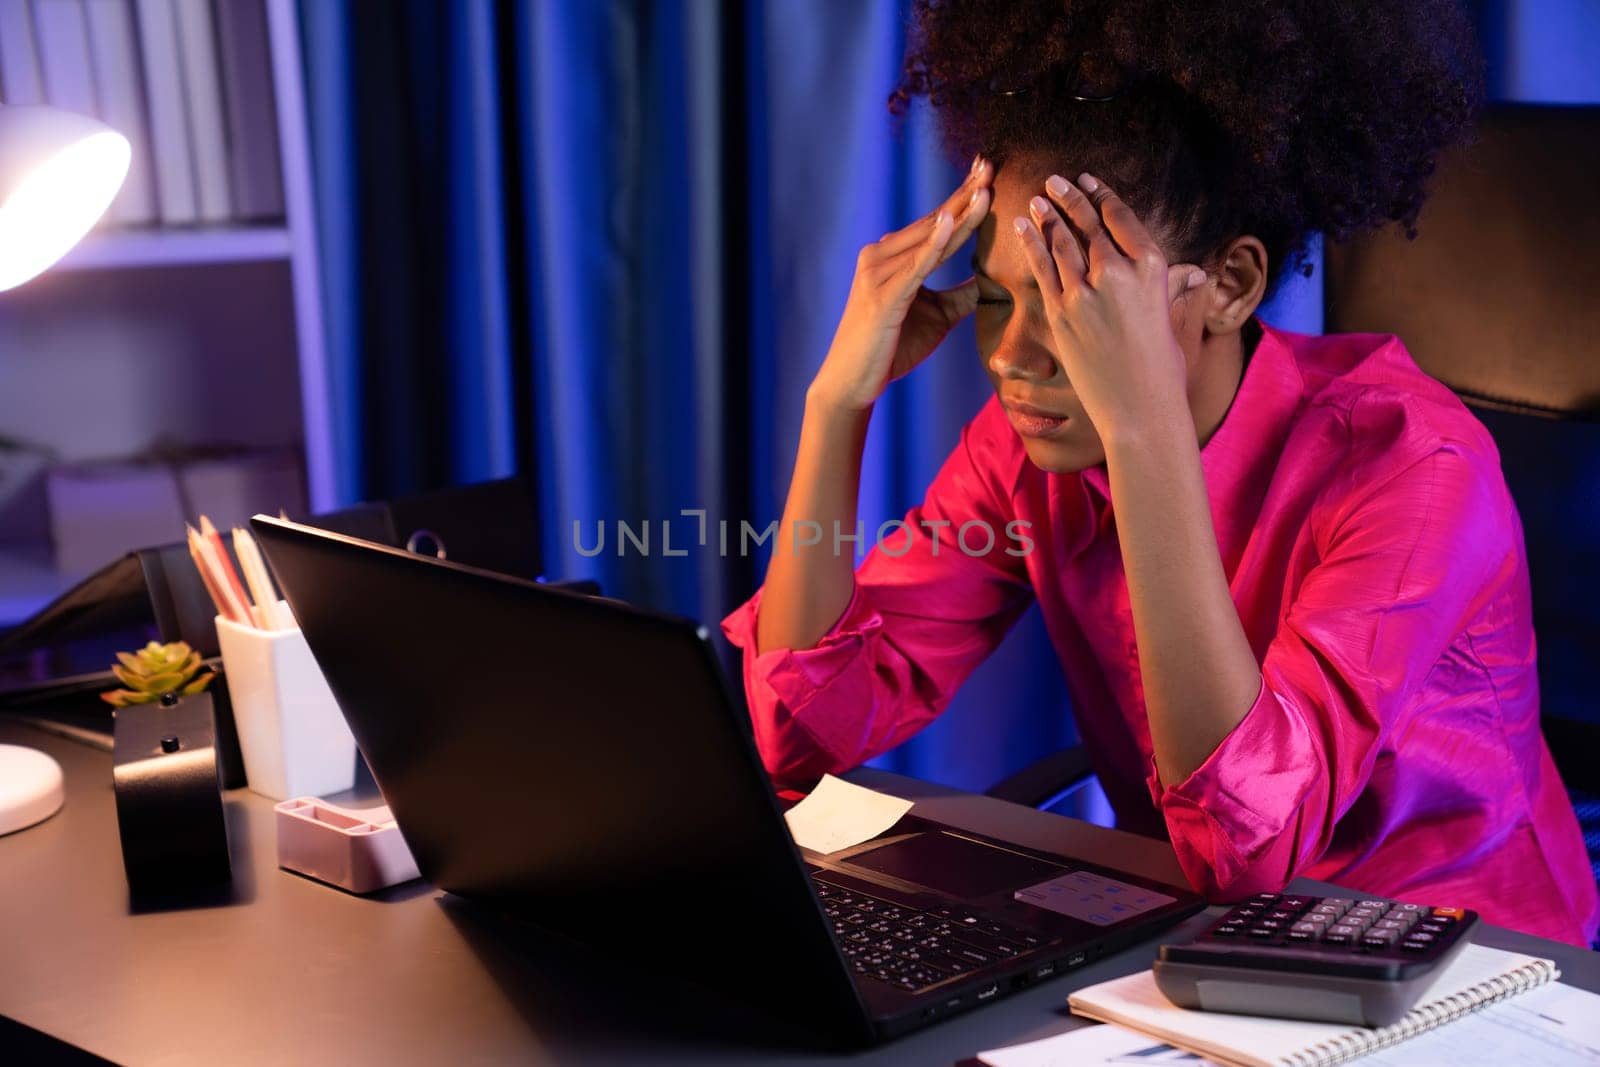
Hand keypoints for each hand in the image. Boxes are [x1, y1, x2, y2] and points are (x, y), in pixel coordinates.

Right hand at [810, 157, 993, 412]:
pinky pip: (915, 266)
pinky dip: (934, 243)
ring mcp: (878, 274)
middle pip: (933, 221)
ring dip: (959, 213)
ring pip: (929, 239)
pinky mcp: (882, 296)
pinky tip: (952, 221)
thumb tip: (992, 280)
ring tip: (985, 187)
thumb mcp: (937, 317)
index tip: (987, 172)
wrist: (852, 382)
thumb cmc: (891, 349)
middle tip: (991, 164)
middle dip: (964, 193)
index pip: (935, 222)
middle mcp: (880, 256)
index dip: (962, 197)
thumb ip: (960, 295)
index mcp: (893, 258)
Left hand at [1012, 172, 1208, 438]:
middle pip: (1088, 224)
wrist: (1140, 408)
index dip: (1102, 196)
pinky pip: (1042, 268)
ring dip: (1048, 216)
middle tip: (1056, 180)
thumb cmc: (1163, 368)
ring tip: (1037, 198)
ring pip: (1062, 242)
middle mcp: (1118, 273)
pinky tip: (1022, 225)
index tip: (1089, 182)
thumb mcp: (1173, 318)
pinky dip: (1031, 243)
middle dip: (1070, 198)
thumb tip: (1194, 276)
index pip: (1122, 219)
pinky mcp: (1061, 313)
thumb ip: (1173, 289)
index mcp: (1153, 268)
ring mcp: (1085, 292)